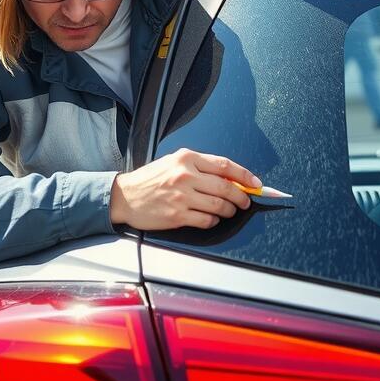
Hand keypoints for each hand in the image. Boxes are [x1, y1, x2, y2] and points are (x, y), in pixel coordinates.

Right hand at [109, 148, 256, 229]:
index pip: (224, 165)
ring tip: (230, 211)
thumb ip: (198, 167)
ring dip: (229, 210)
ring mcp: (181, 196)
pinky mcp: (177, 215)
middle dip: (241, 197)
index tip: (255, 183)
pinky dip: (214, 221)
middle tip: (245, 202)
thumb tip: (229, 178)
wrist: (124, 196)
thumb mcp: (172, 163)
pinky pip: (206, 220)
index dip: (244, 175)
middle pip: (226, 187)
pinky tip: (212, 219)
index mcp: (186, 158)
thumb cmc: (149, 180)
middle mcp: (185, 175)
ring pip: (219, 205)